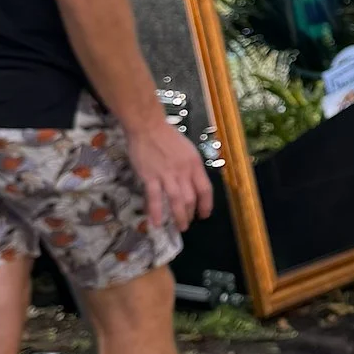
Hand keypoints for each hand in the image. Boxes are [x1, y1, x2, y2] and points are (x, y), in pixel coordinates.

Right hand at [125, 115, 214, 232]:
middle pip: (191, 198)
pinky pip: (154, 198)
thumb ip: (190, 167)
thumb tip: (193, 183)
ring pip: (176, 201)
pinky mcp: (150, 177)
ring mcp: (167, 175)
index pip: (205, 189)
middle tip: (188, 223)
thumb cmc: (167, 136)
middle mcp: (183, 171)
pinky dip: (156, 212)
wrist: (148, 126)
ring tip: (180, 227)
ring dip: (179, 217)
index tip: (205, 214)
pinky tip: (157, 223)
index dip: (206, 204)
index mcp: (194, 164)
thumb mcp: (187, 150)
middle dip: (191, 214)